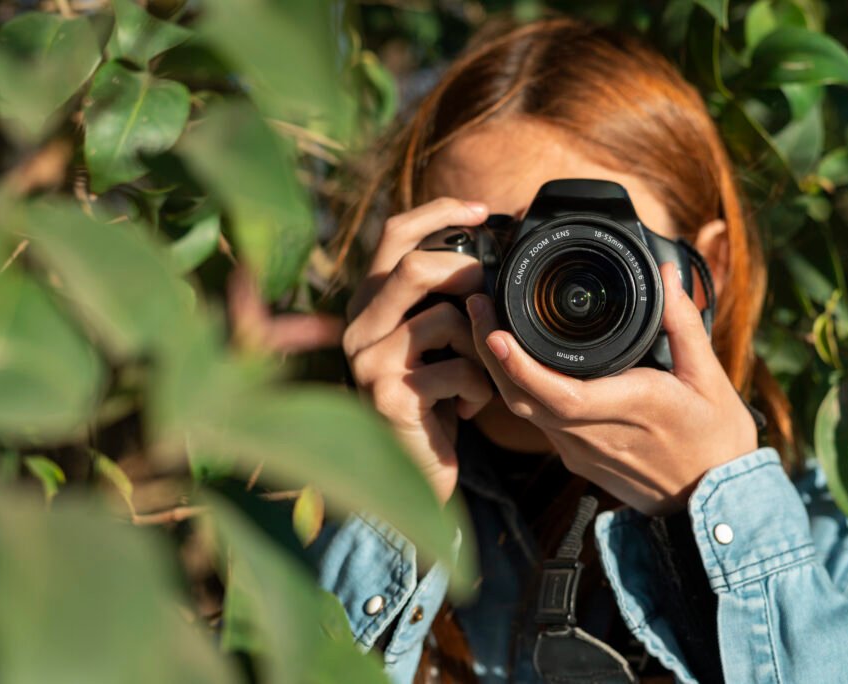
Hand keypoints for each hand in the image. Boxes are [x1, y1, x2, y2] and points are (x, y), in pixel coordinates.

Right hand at [343, 198, 493, 504]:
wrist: (414, 468)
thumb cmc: (432, 397)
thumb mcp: (433, 340)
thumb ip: (442, 298)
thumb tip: (488, 250)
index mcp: (369, 303)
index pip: (394, 235)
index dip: (438, 211)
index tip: (482, 210)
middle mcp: (358, 326)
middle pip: (414, 268)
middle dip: (466, 276)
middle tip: (489, 298)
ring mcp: (367, 362)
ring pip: (444, 319)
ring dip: (478, 347)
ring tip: (477, 375)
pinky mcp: (387, 396)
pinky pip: (455, 369)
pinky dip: (478, 387)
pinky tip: (468, 406)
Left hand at [466, 262, 758, 514]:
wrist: (714, 501)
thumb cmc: (716, 441)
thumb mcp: (710, 378)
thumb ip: (684, 323)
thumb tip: (668, 274)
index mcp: (629, 408)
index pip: (558, 393)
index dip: (518, 365)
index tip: (494, 331)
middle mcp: (594, 434)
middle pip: (522, 398)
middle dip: (490, 352)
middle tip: (476, 304)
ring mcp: (581, 451)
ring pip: (524, 410)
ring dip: (499, 369)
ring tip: (486, 323)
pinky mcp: (577, 458)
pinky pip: (537, 421)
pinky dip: (519, 388)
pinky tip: (513, 361)